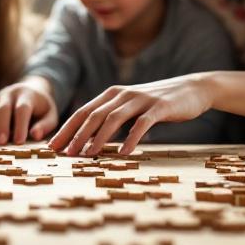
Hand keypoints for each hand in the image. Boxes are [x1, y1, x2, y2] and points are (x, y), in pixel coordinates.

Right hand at [0, 79, 57, 144]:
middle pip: (2, 108)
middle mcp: (10, 93)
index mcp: (27, 95)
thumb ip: (45, 125)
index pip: (22, 109)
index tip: (19, 141)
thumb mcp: (50, 116)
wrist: (30, 90)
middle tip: (0, 142)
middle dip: (0, 125)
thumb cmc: (41, 109)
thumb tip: (35, 135)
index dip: (20, 125)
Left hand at [49, 73, 214, 156]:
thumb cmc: (157, 104)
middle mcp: (122, 95)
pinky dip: (132, 138)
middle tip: (65, 154)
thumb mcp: (130, 109)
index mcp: (112, 95)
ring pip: (113, 118)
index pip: (82, 112)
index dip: (66, 129)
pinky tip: (125, 152)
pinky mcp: (160, 107)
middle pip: (93, 115)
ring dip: (98, 138)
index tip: (52, 146)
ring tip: (88, 155)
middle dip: (76, 135)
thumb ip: (112, 119)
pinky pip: (142, 124)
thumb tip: (89, 141)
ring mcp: (141, 100)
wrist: (192, 89)